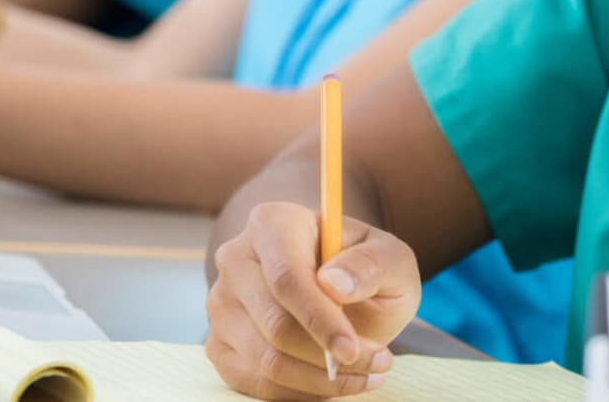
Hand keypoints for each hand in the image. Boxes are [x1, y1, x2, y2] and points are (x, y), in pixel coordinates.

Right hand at [206, 201, 421, 397]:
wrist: (344, 291)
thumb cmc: (366, 269)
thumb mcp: (390, 258)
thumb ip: (372, 264)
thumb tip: (335, 284)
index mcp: (273, 223)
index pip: (287, 278)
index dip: (318, 319)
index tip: (351, 349)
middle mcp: (236, 259)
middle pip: (275, 324)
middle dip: (327, 356)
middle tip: (377, 364)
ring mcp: (221, 304)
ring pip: (266, 360)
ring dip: (320, 379)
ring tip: (366, 372)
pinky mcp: (219, 345)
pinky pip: (255, 384)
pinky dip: (300, 393)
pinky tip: (334, 384)